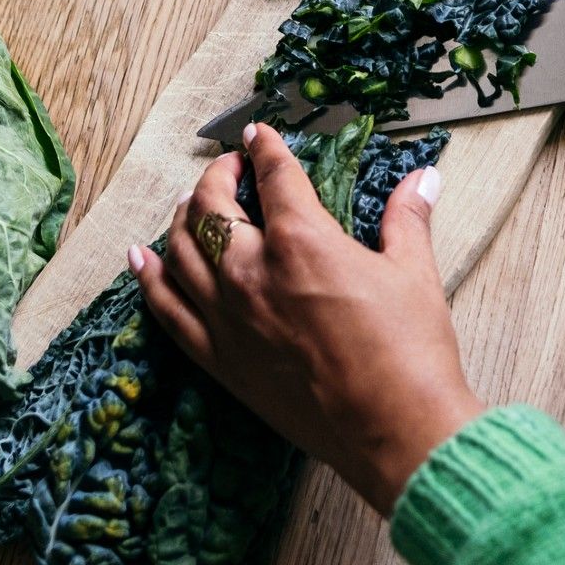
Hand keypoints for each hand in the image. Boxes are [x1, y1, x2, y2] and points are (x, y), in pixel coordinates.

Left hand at [132, 123, 484, 513]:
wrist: (394, 430)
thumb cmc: (409, 352)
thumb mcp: (414, 273)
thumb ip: (408, 219)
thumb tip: (423, 179)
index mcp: (301, 241)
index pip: (273, 176)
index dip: (265, 148)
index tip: (258, 135)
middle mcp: (252, 273)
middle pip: (211, 207)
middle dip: (216, 177)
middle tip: (230, 170)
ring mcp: (229, 318)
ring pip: (180, 251)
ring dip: (182, 218)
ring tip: (190, 203)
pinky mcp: (221, 359)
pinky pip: (167, 311)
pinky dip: (150, 278)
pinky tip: (141, 258)